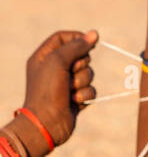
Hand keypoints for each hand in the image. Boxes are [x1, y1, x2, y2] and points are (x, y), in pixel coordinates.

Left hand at [23, 29, 98, 151]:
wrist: (46, 123)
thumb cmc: (47, 90)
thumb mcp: (58, 61)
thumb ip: (76, 46)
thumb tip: (94, 34)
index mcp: (44, 57)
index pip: (63, 37)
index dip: (77, 38)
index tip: (88, 42)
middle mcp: (54, 69)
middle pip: (80, 55)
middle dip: (81, 64)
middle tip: (71, 72)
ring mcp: (65, 83)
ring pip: (88, 72)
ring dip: (82, 81)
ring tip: (70, 90)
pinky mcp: (75, 97)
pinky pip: (90, 89)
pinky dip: (84, 94)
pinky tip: (74, 101)